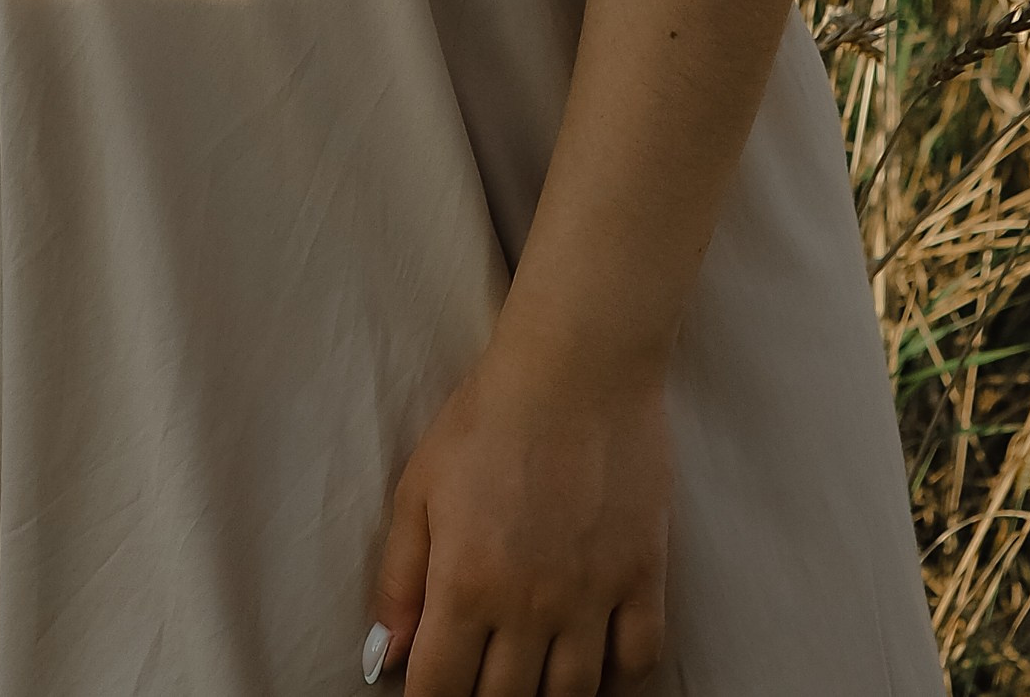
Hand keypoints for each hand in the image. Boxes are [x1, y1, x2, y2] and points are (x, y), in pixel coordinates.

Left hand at [366, 319, 670, 695]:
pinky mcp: (643, 576)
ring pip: (572, 695)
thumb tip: (387, 654)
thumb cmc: (487, 417)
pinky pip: (638, 660)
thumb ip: (399, 578)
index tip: (434, 691)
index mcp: (465, 585)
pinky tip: (598, 669)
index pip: (441, 690)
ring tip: (533, 677)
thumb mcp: (419, 488)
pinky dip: (619, 680)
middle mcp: (528, 606)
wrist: (576, 365)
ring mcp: (591, 596)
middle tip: (482, 676)